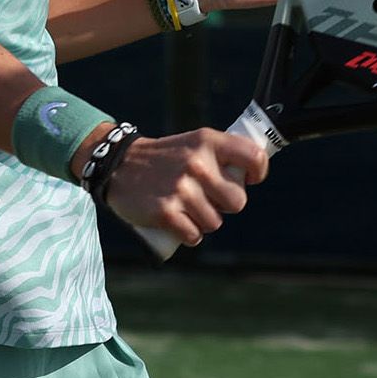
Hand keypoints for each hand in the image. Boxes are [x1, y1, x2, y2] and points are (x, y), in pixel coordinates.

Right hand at [102, 129, 268, 246]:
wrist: (118, 165)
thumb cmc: (164, 158)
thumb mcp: (193, 144)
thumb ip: (221, 156)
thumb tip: (251, 177)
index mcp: (207, 141)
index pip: (253, 157)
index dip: (257, 173)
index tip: (249, 179)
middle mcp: (196, 163)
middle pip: (237, 202)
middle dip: (223, 206)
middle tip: (205, 198)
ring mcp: (181, 189)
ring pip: (214, 223)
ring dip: (203, 221)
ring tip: (185, 208)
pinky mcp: (166, 212)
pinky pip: (194, 236)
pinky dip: (187, 234)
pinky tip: (176, 223)